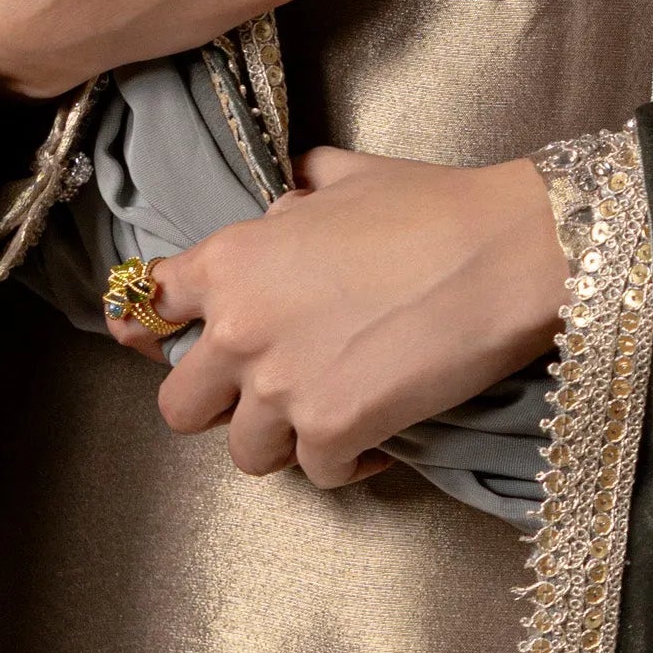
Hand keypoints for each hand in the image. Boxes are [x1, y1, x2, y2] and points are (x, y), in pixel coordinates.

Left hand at [116, 145, 568, 488]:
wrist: (502, 252)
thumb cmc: (432, 207)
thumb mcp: (344, 178)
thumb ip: (294, 198)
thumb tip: (283, 207)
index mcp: (230, 261)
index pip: (149, 306)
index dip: (159, 328)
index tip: (172, 343)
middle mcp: (238, 328)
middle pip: (179, 406)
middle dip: (220, 403)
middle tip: (267, 393)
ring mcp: (280, 387)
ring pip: (244, 453)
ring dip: (283, 440)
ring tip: (327, 419)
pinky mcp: (331, 431)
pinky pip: (317, 473)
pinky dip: (346, 462)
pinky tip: (379, 437)